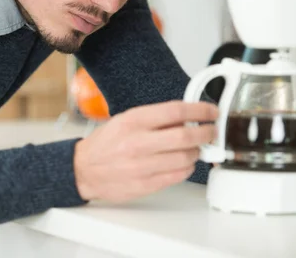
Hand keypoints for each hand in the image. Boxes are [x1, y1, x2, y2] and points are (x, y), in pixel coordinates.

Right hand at [73, 101, 217, 201]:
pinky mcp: (145, 185)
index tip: (210, 111)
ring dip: (197, 152)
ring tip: (195, 148)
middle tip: (211, 131)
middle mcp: (137, 143)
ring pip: (185, 158)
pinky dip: (187, 168)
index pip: (175, 111)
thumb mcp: (126, 120)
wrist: (83, 169)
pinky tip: (184, 163)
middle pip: (185, 137)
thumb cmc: (106, 143)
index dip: (199, 110)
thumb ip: (155, 118)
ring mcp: (141, 166)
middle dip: (206, 133)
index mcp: (133, 121)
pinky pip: (177, 176)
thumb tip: (187, 118)